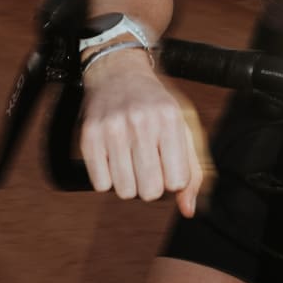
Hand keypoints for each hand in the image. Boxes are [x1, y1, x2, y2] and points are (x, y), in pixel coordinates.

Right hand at [79, 48, 209, 216]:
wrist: (119, 72)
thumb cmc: (156, 105)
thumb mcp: (182, 127)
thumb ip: (192, 169)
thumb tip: (188, 210)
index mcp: (170, 119)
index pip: (177, 180)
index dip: (173, 181)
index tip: (168, 167)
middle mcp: (142, 122)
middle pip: (150, 191)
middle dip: (151, 187)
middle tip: (148, 167)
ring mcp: (113, 129)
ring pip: (124, 191)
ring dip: (129, 184)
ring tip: (131, 161)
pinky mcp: (89, 136)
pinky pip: (100, 185)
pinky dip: (108, 179)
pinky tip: (114, 158)